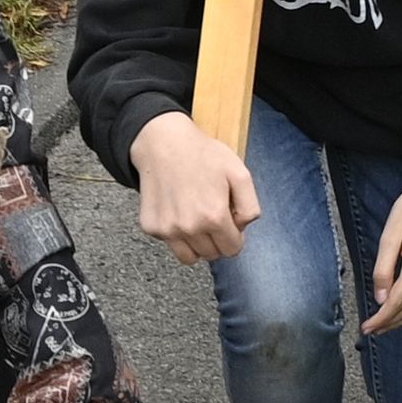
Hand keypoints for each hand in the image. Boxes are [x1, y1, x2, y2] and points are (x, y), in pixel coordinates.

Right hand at [129, 107, 261, 263]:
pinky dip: (177, 234)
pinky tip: (179, 210)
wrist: (164, 144)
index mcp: (214, 217)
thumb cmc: (204, 156)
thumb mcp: (240, 173)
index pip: (232, 250)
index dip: (235, 237)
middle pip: (212, 255)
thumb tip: (241, 228)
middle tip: (213, 216)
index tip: (231, 224)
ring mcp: (167, 230)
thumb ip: (250, 206)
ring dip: (197, 244)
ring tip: (197, 218)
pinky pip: (170, 244)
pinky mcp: (151, 227)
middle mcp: (189, 228)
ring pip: (190, 257)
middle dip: (218, 240)